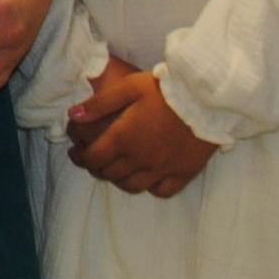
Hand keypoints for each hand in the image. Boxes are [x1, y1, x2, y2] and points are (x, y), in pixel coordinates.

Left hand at [66, 66, 217, 196]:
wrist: (207, 98)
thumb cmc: (166, 89)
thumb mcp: (129, 87)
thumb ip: (99, 104)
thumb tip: (72, 115)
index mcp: (123, 138)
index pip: (93, 158)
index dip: (80, 157)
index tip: (76, 151)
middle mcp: (140, 159)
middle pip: (109, 173)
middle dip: (96, 167)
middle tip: (93, 158)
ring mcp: (162, 169)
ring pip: (132, 186)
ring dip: (119, 179)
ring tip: (116, 168)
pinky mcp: (183, 173)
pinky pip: (161, 191)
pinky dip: (150, 187)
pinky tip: (147, 177)